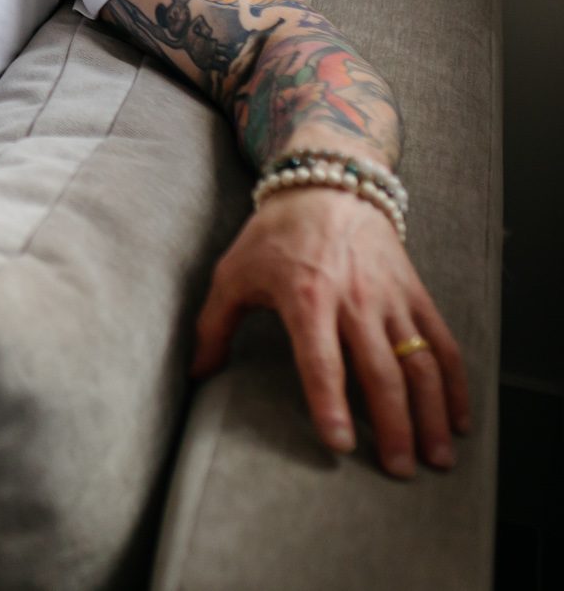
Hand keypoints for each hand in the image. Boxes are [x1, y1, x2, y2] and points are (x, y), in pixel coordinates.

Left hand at [191, 185, 470, 477]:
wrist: (328, 185)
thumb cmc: (273, 236)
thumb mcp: (232, 273)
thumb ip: (214, 325)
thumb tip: (196, 373)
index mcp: (305, 297)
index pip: (319, 359)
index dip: (329, 402)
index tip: (339, 444)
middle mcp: (354, 300)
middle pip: (380, 371)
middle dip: (392, 425)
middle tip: (396, 471)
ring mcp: (391, 298)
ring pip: (420, 363)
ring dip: (432, 415)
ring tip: (435, 459)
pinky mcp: (416, 295)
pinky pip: (443, 344)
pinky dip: (457, 384)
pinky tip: (459, 420)